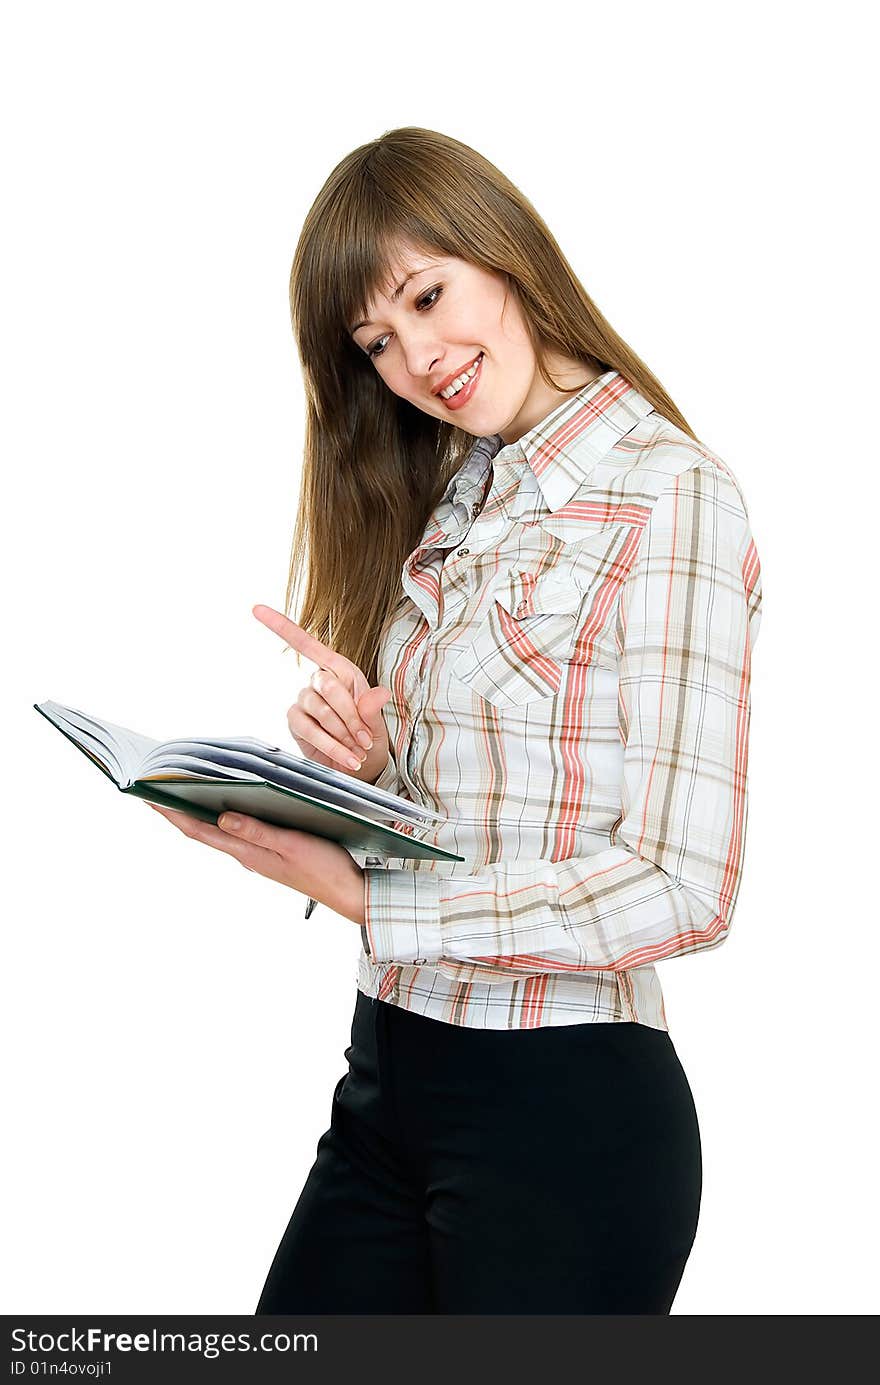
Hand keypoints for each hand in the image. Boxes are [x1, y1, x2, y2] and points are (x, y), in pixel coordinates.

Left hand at [145, 803, 365, 924]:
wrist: (348, 893)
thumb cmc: (324, 869)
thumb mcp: (291, 845)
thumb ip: (256, 831)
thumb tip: (221, 816)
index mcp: (247, 852)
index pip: (198, 830)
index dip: (171, 812)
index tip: (147, 794)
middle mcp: (246, 854)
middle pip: (202, 829)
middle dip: (176, 809)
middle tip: (156, 785)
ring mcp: (258, 855)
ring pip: (218, 831)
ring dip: (197, 813)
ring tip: (180, 791)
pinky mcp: (271, 853)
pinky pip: (238, 833)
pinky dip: (222, 817)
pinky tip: (224, 807)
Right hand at [252, 604, 392, 783]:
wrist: (360, 767)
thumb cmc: (367, 738)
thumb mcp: (377, 722)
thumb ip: (372, 707)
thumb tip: (378, 694)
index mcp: (340, 670)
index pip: (307, 644)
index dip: (281, 626)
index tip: (257, 609)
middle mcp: (318, 682)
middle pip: (327, 685)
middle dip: (350, 715)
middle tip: (364, 738)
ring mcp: (304, 701)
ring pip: (320, 709)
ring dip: (342, 733)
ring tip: (357, 749)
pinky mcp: (295, 722)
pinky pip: (310, 729)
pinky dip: (331, 745)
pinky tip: (345, 756)